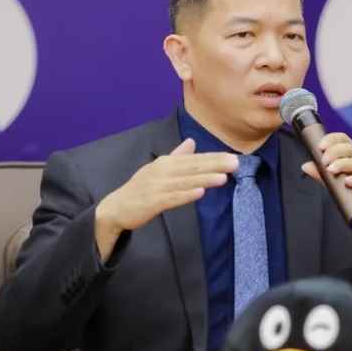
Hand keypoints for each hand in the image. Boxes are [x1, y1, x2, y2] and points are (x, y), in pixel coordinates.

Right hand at [94, 138, 237, 258]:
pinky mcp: (152, 202)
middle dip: (214, 165)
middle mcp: (162, 171)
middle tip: (235, 163)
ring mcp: (157, 187)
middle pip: (192, 168)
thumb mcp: (158, 169)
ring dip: (204, 179)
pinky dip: (186, 195)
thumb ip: (176, 156)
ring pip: (185, 182)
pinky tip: (200, 193)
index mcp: (165, 163)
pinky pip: (172, 198)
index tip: (232, 156)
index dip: (213, 158)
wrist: (116, 208)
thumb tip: (192, 141)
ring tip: (223, 178)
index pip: (193, 159)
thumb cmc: (141, 188)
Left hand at [301, 132, 351, 245]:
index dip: (331, 140)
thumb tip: (306, 166)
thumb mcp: (338, 184)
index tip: (320, 147)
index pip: (343, 139)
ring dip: (344, 164)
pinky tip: (348, 181)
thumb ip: (323, 175)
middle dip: (334, 153)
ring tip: (332, 170)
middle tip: (324, 162)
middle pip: (350, 147)